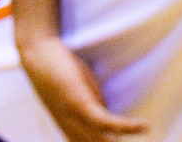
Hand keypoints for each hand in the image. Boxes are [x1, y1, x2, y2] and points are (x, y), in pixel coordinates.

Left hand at [19, 35, 148, 141]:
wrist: (36, 51)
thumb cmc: (57, 70)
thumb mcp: (80, 94)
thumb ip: (94, 108)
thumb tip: (110, 117)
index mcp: (70, 130)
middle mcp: (73, 129)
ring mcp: (76, 118)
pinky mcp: (80, 104)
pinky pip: (107, 122)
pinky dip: (127, 127)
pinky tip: (145, 126)